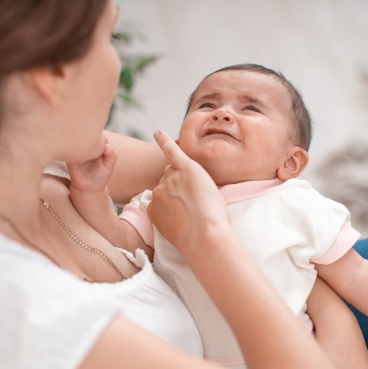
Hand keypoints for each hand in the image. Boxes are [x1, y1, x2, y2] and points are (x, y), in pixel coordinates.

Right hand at [67, 136, 117, 193]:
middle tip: (91, 150)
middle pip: (88, 134)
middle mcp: (89, 145)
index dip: (100, 139)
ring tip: (85, 155)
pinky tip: (77, 154)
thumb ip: (111, 156)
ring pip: (78, 138)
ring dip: (80, 141)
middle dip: (89, 138)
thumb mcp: (109, 166)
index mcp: (99, 145)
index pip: (100, 136)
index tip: (101, 149)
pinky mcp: (70, 154)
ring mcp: (79, 149)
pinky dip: (72, 148)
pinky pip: (69, 147)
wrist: (88, 187)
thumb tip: (107, 146)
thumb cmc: (100, 175)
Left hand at [147, 130, 230, 256]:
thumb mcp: (212, 190)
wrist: (204, 235)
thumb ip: (195, 183)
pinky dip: (164, 211)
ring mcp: (159, 192)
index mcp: (190, 169)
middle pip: (169, 175)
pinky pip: (156, 206)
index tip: (157, 132)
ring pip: (162, 191)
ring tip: (186, 214)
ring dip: (170, 198)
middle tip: (190, 202)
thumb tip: (185, 189)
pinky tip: (176, 220)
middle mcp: (171, 176)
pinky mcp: (152, 208)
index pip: (172, 151)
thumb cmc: (215, 216)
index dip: (164, 141)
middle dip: (176, 184)